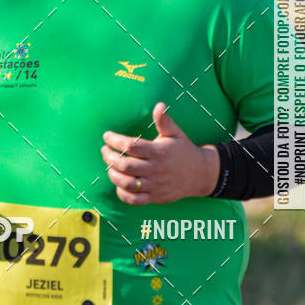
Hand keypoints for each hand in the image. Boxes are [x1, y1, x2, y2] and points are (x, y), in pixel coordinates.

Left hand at [101, 102, 219, 205]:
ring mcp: (154, 185)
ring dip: (113, 175)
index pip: (131, 146)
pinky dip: (122, 193)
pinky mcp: (154, 197)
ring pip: (127, 183)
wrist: (200, 174)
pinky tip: (118, 184)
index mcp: (158, 152)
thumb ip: (164, 120)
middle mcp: (155, 169)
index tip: (107, 136)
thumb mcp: (176, 133)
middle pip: (125, 165)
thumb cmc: (184, 151)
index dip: (115, 140)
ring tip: (108, 166)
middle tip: (104, 151)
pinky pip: (134, 200)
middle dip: (109, 157)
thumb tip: (159, 105)